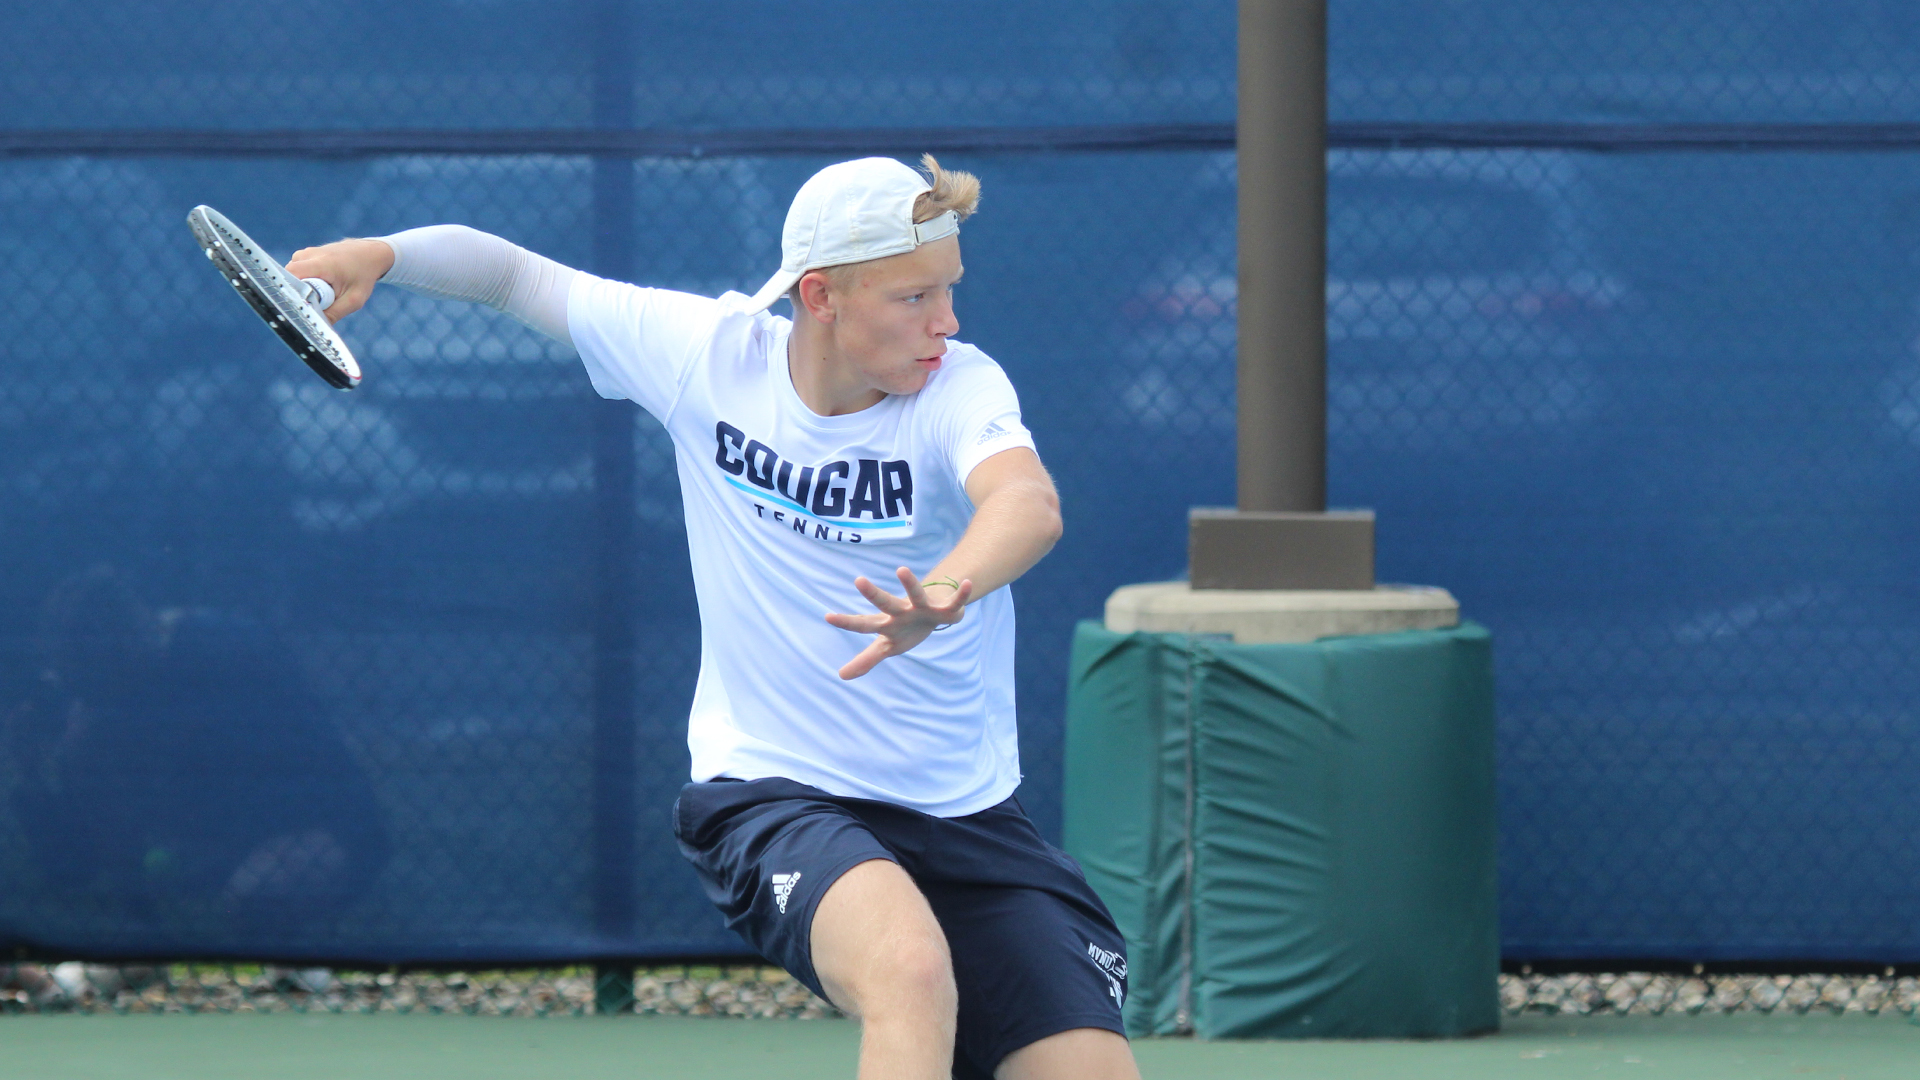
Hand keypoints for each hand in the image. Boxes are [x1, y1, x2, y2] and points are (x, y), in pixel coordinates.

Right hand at [284, 238, 394, 323]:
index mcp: (322, 264)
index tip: (298, 302)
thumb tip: (318, 326)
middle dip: (298, 290)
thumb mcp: (354, 300)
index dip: (290, 289)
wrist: (370, 254)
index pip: (291, 273)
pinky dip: (305, 278)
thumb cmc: (363, 277)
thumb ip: (335, 313)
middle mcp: (311, 254)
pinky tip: (319, 283)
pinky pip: (298, 268)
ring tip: (321, 290)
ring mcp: (308, 252)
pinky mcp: (307, 253)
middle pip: (289, 274)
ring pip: (292, 272)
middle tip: (314, 299)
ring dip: (302, 284)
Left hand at [824, 567, 973, 679]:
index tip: (828, 617)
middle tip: (858, 580)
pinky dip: (961, 594)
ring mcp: (922, 607)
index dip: (847, 622)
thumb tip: (841, 676)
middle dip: (873, 594)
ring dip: (909, 583)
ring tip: (901, 569)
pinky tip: (967, 584)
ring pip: (915, 593)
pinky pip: (954, 602)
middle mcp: (901, 611)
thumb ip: (866, 659)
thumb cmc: (906, 629)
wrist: (934, 612)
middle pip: (885, 603)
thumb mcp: (887, 646)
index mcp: (887, 623)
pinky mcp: (945, 608)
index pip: (863, 623)